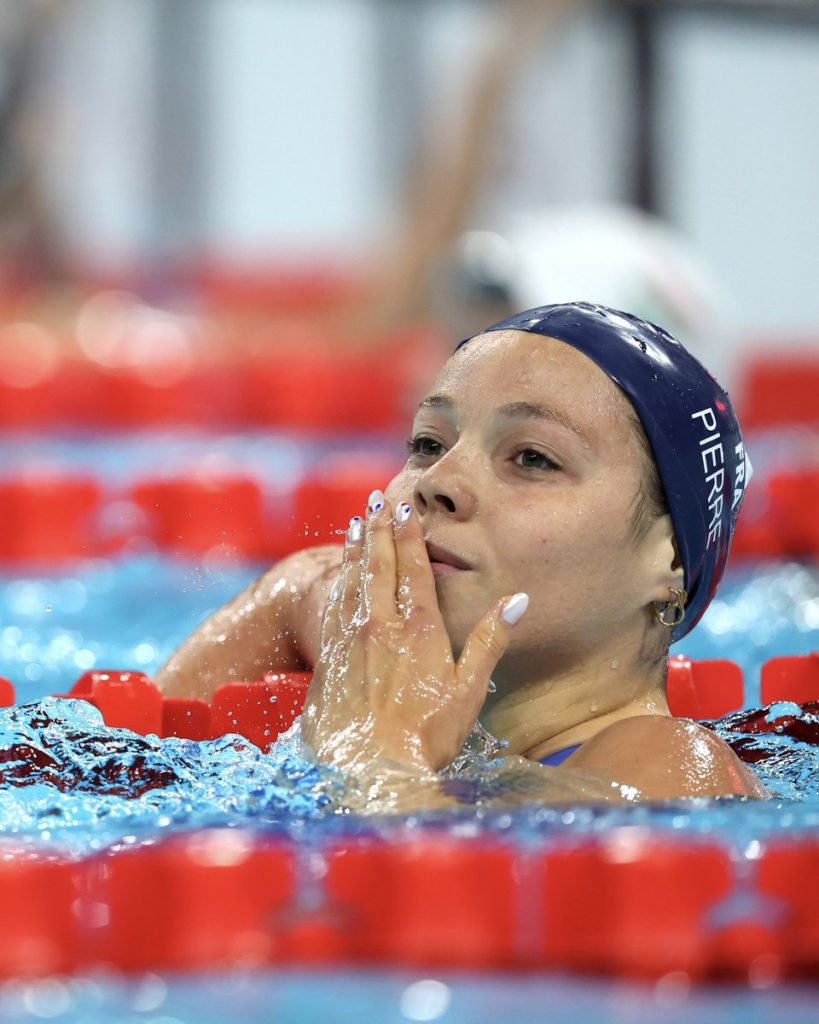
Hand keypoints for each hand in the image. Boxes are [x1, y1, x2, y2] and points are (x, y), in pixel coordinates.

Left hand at [301, 491, 527, 774]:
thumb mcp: (469, 692)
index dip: (409, 536)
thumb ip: (490, 642)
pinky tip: (338, 574)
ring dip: (356, 549)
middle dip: (380, 530)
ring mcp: (350, 642)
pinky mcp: (328, 660)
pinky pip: (333, 608)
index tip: (406, 508)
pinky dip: (337, 582)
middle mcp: (381, 628)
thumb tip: (516, 600)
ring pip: (352, 582)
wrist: (367, 773)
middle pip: (379, 567)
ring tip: (357, 523)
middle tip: (378, 499)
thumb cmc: (427, 739)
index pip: (413, 571)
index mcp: (419, 632)